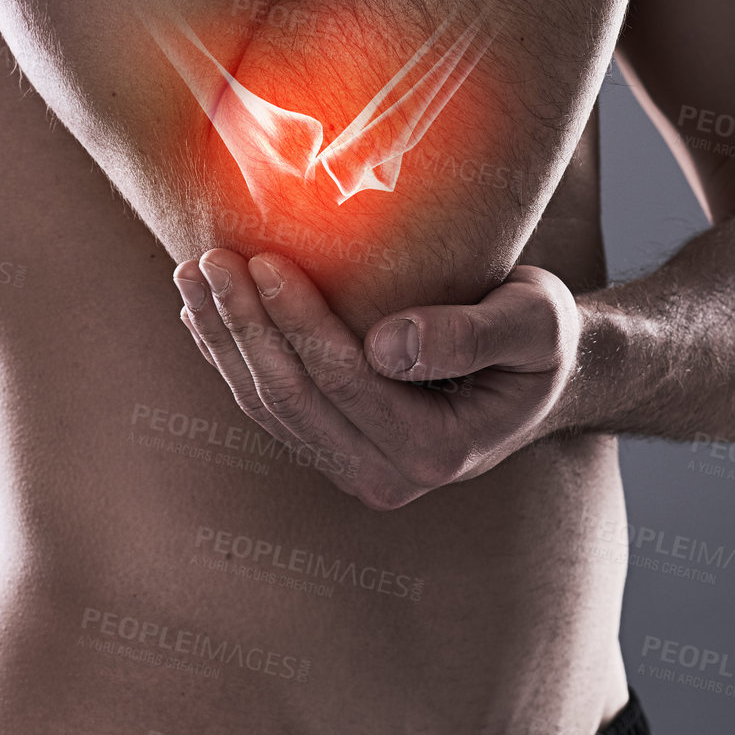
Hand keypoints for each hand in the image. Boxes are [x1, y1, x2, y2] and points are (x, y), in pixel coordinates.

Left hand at [173, 250, 581, 508]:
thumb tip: (389, 345)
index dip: (297, 320)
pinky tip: (202, 314)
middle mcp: (390, 477)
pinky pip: (269, 409)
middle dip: (242, 326)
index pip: (346, 379)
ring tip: (192, 274)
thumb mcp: (534, 324)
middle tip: (206, 258)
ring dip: (224, 339)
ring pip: (269, 406)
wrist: (543, 374)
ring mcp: (356, 469)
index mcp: (438, 451)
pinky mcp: (334, 452)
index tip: (263, 257)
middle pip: (293, 398)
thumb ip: (471, 335)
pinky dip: (231, 358)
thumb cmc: (542, 337)